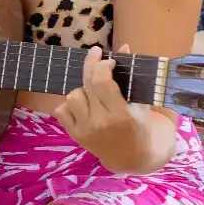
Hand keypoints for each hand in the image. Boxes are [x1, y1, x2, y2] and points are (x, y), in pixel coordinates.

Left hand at [55, 46, 146, 169]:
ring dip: (82, 89)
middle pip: (86, 86)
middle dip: (91, 67)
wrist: (132, 158)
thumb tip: (123, 47)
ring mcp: (84, 130)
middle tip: (96, 57)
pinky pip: (61, 110)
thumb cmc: (141, 126)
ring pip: (72, 96)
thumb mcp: (142, 102)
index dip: (102, 66)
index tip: (108, 59)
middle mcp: (99, 122)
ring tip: (93, 91)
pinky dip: (69, 104)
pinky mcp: (73, 135)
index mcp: (120, 114)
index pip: (102, 83)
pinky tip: (83, 104)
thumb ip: (131, 75)